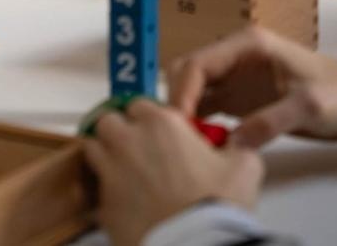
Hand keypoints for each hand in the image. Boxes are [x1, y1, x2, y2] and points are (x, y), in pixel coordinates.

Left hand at [84, 99, 263, 245]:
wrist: (194, 245)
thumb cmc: (215, 206)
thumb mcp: (243, 169)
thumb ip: (239, 148)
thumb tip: (241, 146)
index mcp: (162, 124)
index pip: (140, 104)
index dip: (147, 117)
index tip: (157, 131)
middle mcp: (130, 140)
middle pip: (108, 120)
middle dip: (118, 129)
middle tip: (134, 146)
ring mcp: (111, 169)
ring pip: (92, 147)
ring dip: (104, 153)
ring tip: (122, 169)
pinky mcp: (102, 200)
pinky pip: (95, 185)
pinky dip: (104, 187)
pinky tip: (123, 198)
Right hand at [167, 27, 336, 148]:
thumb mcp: (309, 106)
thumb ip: (271, 121)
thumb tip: (233, 143)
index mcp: (247, 44)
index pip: (198, 62)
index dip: (181, 91)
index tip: (177, 123)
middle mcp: (234, 56)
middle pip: (187, 73)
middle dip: (177, 101)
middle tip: (177, 137)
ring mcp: (234, 77)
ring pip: (191, 90)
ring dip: (184, 113)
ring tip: (185, 144)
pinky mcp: (237, 97)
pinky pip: (205, 106)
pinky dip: (197, 122)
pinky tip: (199, 144)